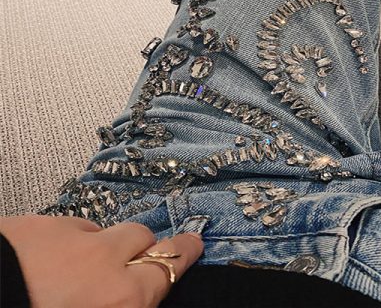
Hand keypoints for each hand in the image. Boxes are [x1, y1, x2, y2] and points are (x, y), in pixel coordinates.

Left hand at [0, 214, 203, 307]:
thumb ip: (120, 301)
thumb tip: (128, 295)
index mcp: (121, 297)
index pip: (171, 266)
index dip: (186, 253)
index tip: (195, 244)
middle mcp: (105, 260)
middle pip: (143, 238)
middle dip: (143, 248)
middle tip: (135, 261)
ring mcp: (73, 237)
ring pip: (103, 231)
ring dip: (100, 247)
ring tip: (75, 270)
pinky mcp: (41, 224)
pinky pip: (68, 228)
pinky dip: (67, 243)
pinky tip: (45, 262)